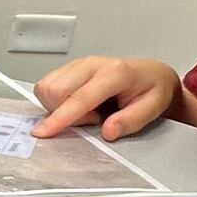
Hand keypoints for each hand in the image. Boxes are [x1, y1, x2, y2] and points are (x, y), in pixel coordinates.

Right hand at [31, 55, 180, 139]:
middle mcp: (92, 64)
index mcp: (114, 73)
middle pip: (55, 90)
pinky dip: (56, 101)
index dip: (60, 117)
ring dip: (58, 107)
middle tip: (92, 119)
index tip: (44, 132)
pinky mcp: (69, 68)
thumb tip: (108, 131)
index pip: (79, 97)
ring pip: (47, 88)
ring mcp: (78, 64)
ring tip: (86, 112)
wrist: (151, 74)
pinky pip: (47, 86)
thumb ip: (130, 121)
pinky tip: (77, 104)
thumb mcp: (152, 109)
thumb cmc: (152, 90)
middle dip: (64, 114)